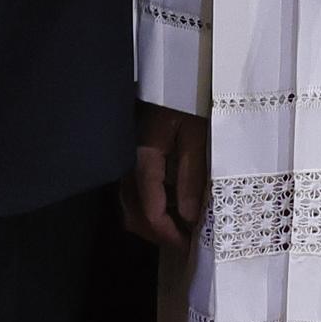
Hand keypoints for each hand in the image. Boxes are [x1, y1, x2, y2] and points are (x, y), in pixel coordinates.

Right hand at [122, 104, 207, 246]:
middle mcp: (127, 165)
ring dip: (154, 223)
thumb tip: (187, 217)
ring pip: (131, 207)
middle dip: (159, 234)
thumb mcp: (195, 135)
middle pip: (134, 215)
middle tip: (186, 242)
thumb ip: (190, 176)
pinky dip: (150, 207)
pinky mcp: (129, 158)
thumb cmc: (185, 101)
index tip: (189, 246)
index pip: (150, 212)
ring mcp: (125, 162)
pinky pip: (133, 194)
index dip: (169, 235)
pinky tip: (172, 206)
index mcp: (143, 160)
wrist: (170, 74)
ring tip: (182, 227)